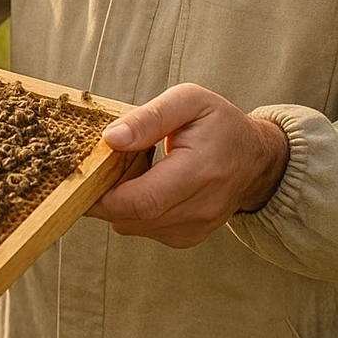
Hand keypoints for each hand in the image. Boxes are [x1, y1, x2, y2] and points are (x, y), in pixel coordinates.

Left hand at [89, 82, 289, 247]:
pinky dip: (135, 211)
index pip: (144, 200)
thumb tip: (110, 139)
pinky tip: (144, 185)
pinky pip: (147, 229)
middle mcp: (201, 208)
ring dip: (119, 203)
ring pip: (136, 226)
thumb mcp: (187, 101)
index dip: (105, 196)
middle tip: (94, 169)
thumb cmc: (219, 123)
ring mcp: (196, 227)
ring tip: (127, 171)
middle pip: (134, 217)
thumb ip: (149, 118)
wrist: (256, 158)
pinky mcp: (189, 237)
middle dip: (104, 197)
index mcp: (201, 171)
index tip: (81, 177)